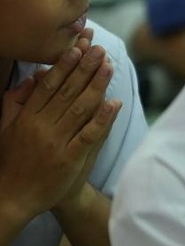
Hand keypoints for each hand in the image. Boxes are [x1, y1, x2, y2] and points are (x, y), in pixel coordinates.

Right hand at [0, 34, 118, 224]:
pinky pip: (88, 135)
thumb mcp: (6, 128)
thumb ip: (17, 102)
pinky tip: (114, 102)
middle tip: (100, 49)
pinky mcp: (69, 159)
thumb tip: (34, 77)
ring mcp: (56, 143)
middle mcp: (40, 127)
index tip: (78, 48)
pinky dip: (102, 118)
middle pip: (67, 92)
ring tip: (109, 66)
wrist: (14, 197)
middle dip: (85, 68)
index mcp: (26, 118)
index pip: (48, 86)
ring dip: (97, 86)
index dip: (64, 66)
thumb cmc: (13, 160)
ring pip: (79, 109)